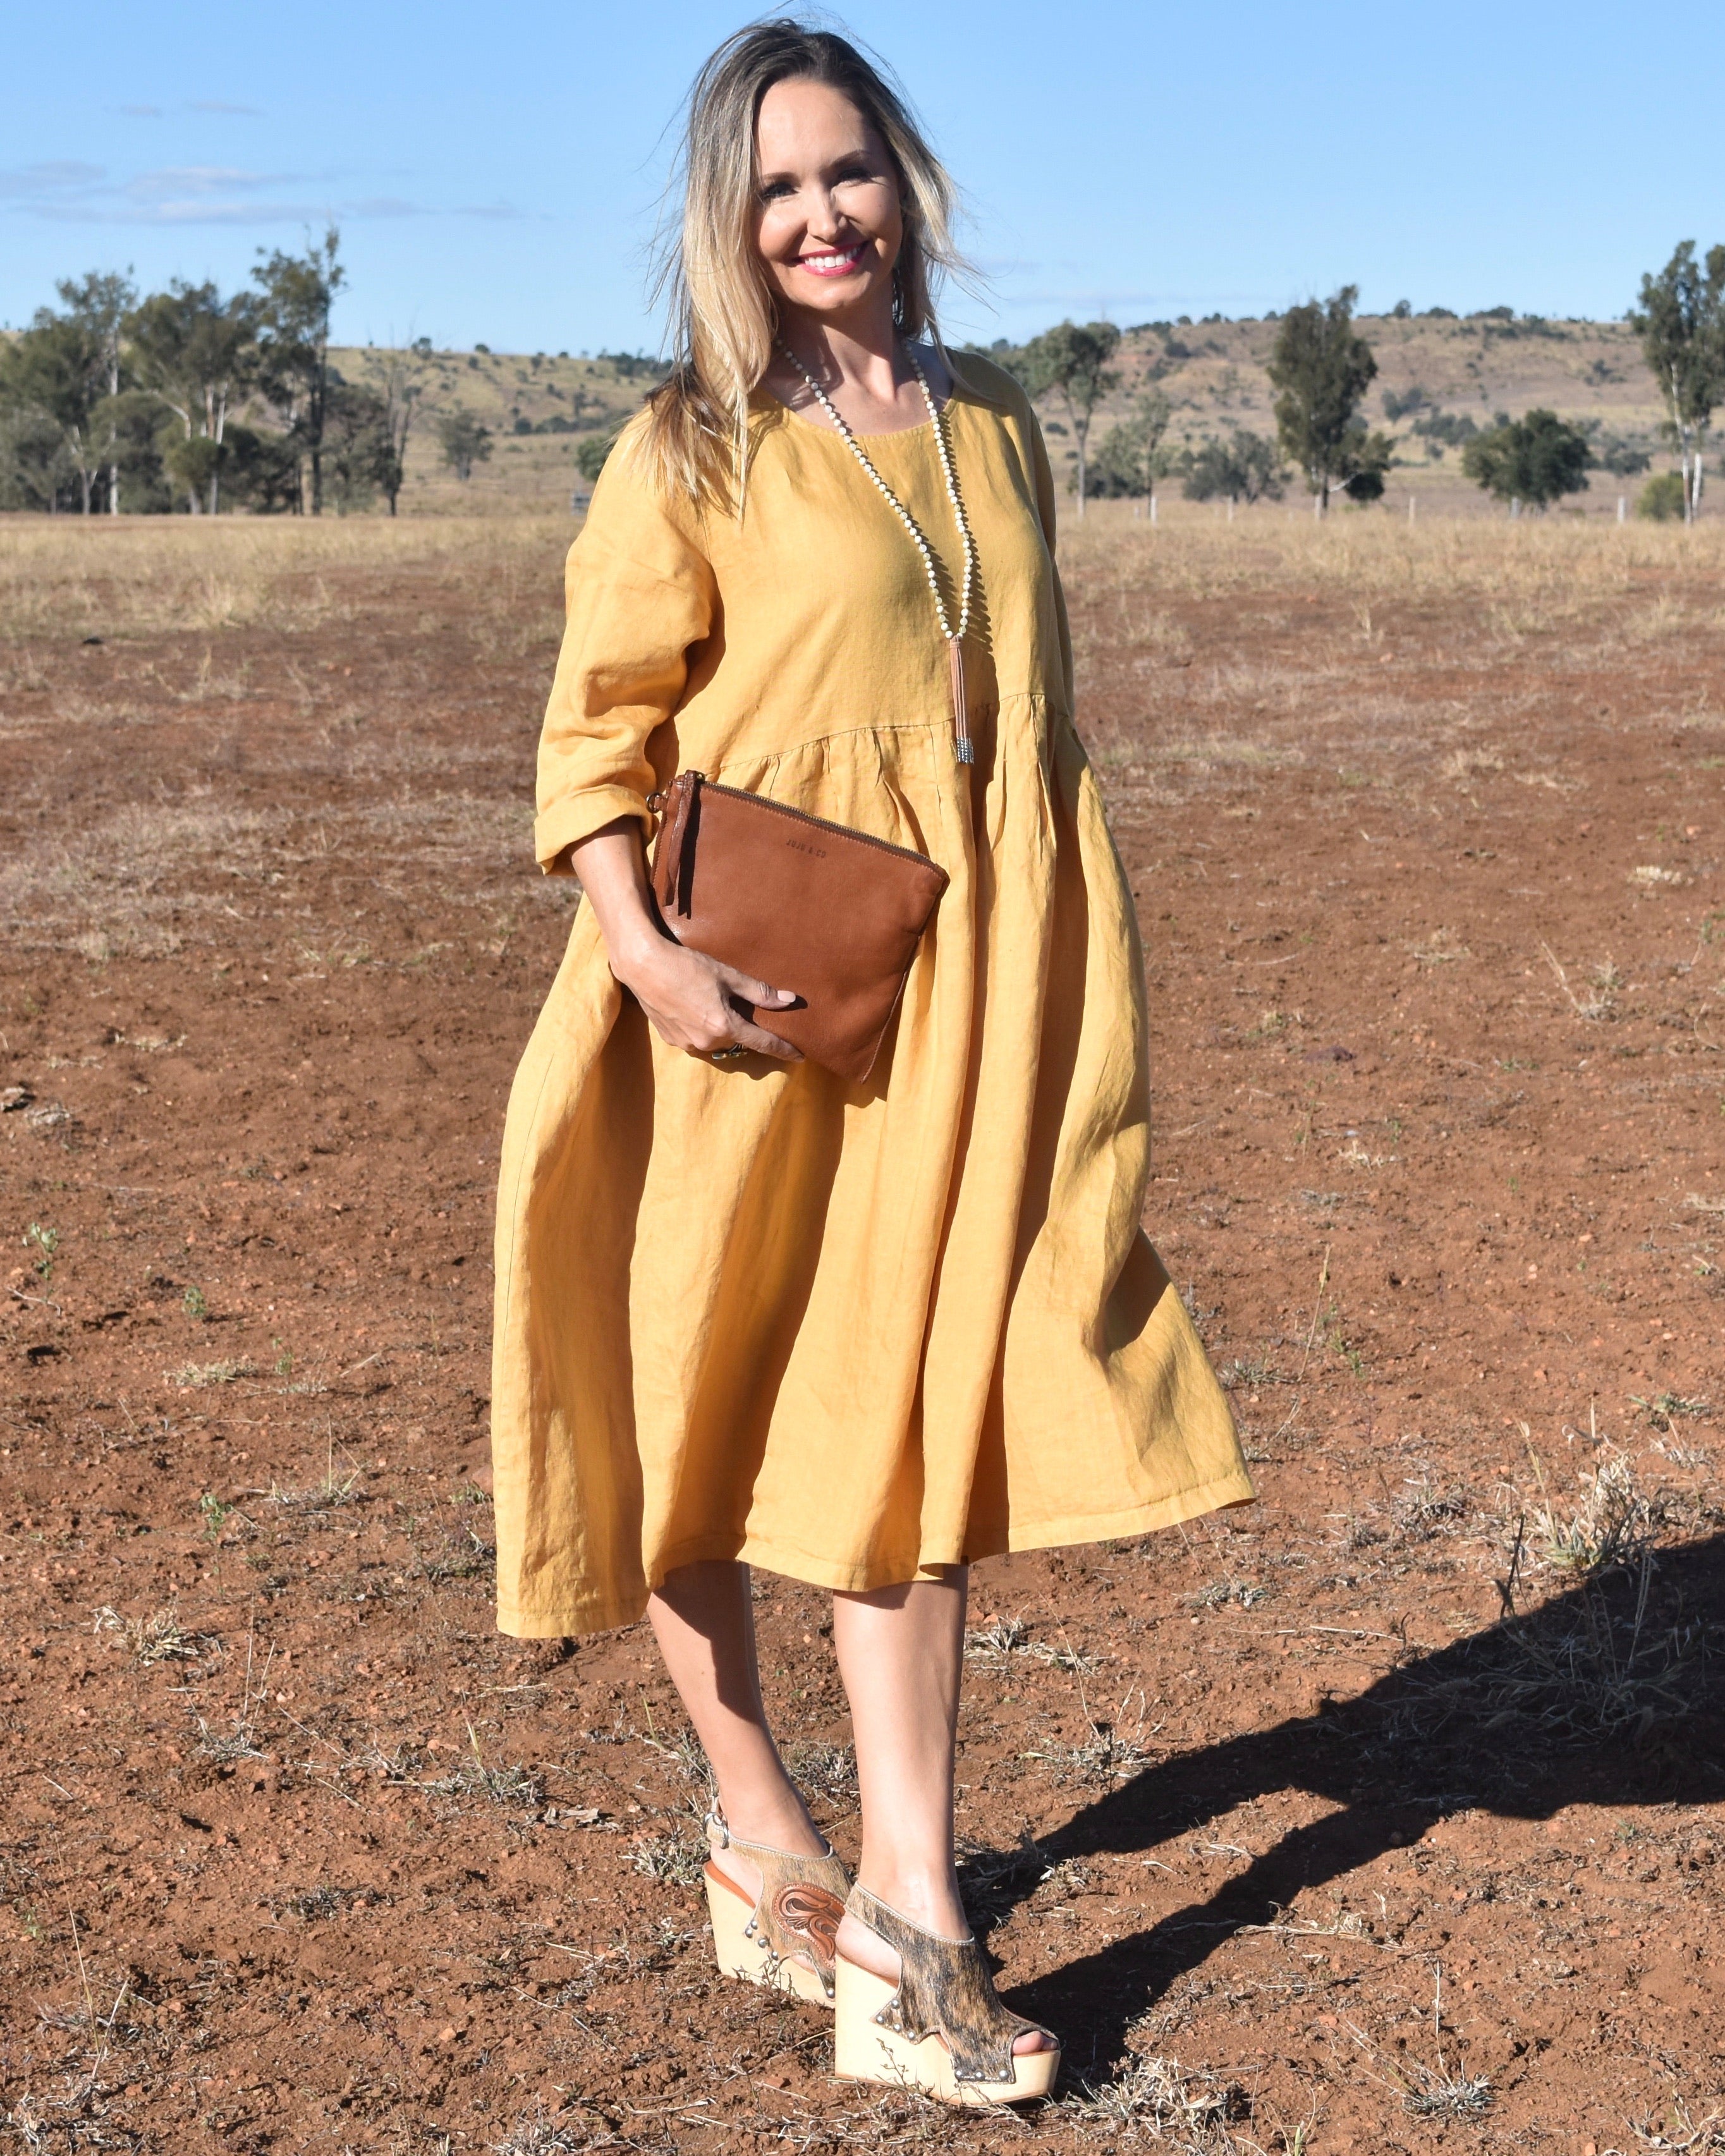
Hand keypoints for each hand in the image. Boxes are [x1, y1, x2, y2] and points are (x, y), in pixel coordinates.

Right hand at [614, 932, 801, 1060]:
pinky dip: (701, 1028)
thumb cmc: (686, 965)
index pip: (763, 1043)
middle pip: (737, 1041)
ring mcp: (687, 1044)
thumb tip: (789, 1001)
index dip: (783, 1049)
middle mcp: (706, 1042)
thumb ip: (759, 992)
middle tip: (740, 1009)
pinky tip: (693, 1008)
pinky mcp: (671, 1040)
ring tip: (712, 1005)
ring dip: (721, 1029)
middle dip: (743, 1029)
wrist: (643, 965)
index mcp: (724, 1026)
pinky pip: (696, 1039)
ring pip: (715, 1042)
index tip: (799, 1056)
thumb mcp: (727, 975)